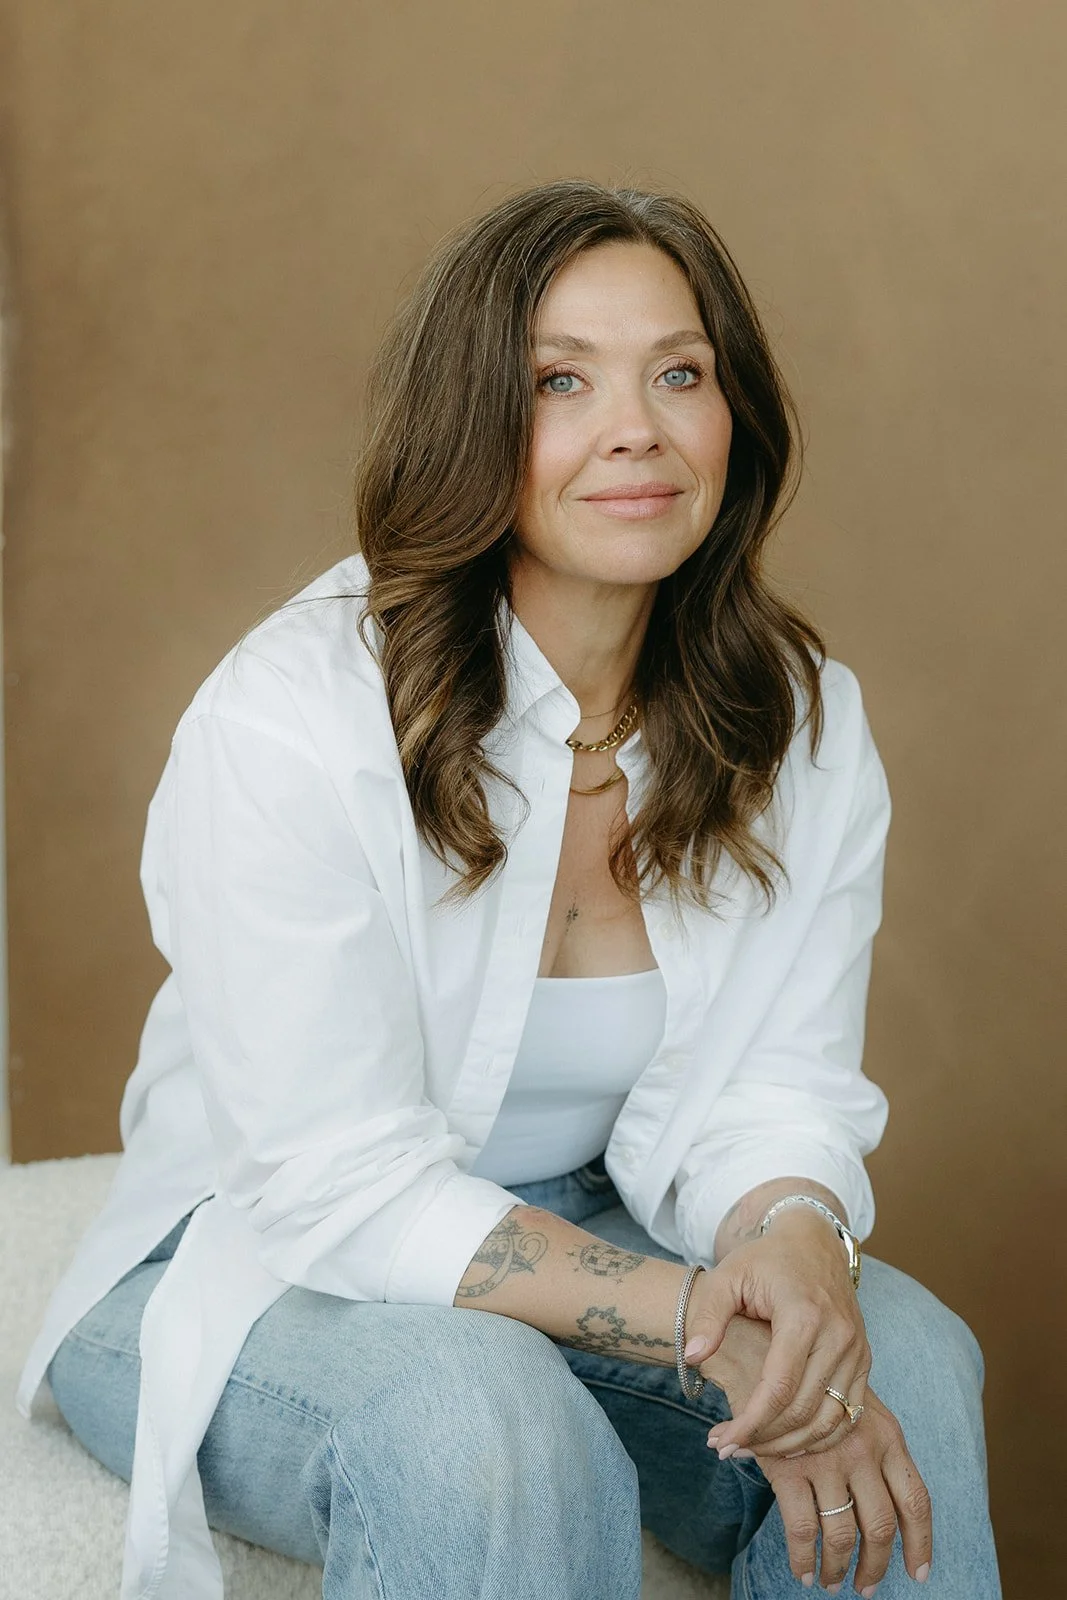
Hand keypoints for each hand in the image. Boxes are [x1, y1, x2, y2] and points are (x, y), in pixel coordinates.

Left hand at [685, 1209, 870, 1456]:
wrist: (814, 1241)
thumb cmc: (766, 1259)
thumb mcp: (728, 1276)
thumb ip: (708, 1316)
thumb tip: (692, 1357)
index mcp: (804, 1316)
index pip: (779, 1388)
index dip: (750, 1423)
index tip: (722, 1442)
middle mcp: (838, 1336)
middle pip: (805, 1412)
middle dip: (764, 1440)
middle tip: (729, 1448)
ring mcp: (856, 1350)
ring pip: (831, 1421)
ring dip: (792, 1445)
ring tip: (754, 1449)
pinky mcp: (864, 1359)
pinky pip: (849, 1414)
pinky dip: (820, 1436)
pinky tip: (787, 1440)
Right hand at [742, 1386, 932, 1592]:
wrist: (759, 1353)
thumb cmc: (809, 1382)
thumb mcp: (856, 1405)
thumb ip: (876, 1447)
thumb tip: (891, 1507)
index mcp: (887, 1435)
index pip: (916, 1499)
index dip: (920, 1543)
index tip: (919, 1573)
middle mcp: (863, 1449)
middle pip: (881, 1526)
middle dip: (875, 1566)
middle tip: (866, 1588)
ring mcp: (826, 1458)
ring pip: (842, 1535)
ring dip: (838, 1569)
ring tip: (829, 1582)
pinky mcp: (789, 1467)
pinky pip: (803, 1531)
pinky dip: (804, 1559)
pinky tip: (802, 1571)